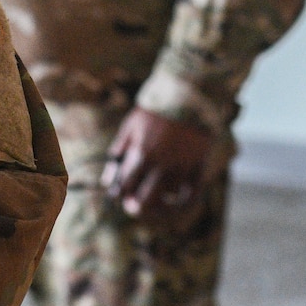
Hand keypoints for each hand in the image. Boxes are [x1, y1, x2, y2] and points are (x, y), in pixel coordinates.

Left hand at [100, 108, 222, 225]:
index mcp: (141, 156)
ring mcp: (181, 170)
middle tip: (134, 205)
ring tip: (156, 198)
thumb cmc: (155, 113)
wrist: (188, 98)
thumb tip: (107, 181)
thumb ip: (118, 153)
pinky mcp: (198, 169)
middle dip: (136, 207)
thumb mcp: (130, 127)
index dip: (121, 196)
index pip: (125, 188)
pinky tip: (175, 199)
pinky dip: (181, 202)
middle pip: (144, 202)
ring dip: (159, 202)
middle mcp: (161, 167)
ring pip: (167, 200)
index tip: (121, 196)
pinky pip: (190, 197)